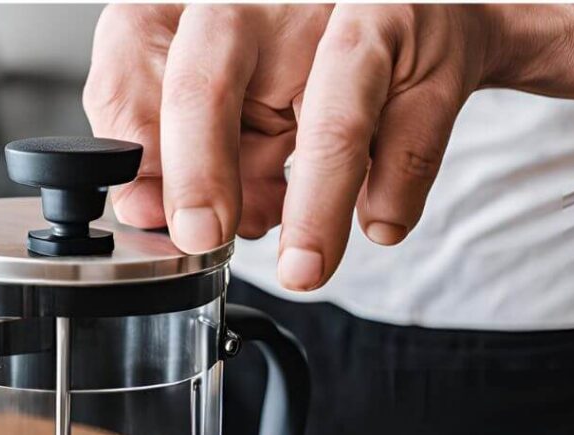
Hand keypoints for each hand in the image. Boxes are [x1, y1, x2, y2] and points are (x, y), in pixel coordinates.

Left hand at [84, 4, 573, 290]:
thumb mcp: (235, 99)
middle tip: (203, 239)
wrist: (444, 14)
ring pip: (333, 110)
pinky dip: (392, 198)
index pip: (139, 39)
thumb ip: (182, 148)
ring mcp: (364, 12)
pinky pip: (412, 137)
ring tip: (304, 269)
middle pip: (213, 67)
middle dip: (200, 169)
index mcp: (213, 2)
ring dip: (315, 207)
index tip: (141, 208)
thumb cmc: (315, 61)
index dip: (130, 129)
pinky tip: (378, 223)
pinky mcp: (441, 47)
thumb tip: (145, 212)